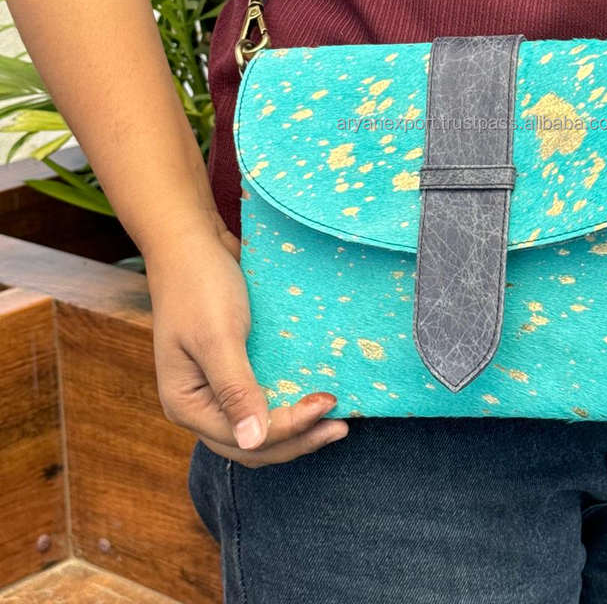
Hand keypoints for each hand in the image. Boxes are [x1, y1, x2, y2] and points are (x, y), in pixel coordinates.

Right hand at [147, 223, 348, 467]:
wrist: (194, 242)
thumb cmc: (200, 286)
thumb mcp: (217, 337)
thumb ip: (235, 388)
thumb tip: (253, 442)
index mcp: (186, 404)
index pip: (244, 438)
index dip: (288, 429)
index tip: (327, 404)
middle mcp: (200, 404)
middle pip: (252, 444)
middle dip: (297, 439)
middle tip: (340, 426)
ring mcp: (217, 388)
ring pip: (259, 428)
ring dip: (295, 429)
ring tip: (334, 420)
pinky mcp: (235, 369)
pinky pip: (263, 399)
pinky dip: (288, 405)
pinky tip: (314, 397)